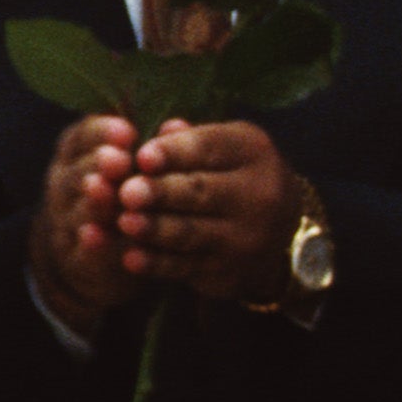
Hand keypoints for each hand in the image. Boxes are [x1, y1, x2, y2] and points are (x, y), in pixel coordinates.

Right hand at [29, 116, 139, 335]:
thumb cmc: (127, 196)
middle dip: (98, 165)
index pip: (83, 136)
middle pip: (77, 171)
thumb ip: (155, 149)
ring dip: (92, 201)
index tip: (128, 131)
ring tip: (106, 193)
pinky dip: (87, 242)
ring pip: (75, 208)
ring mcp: (65, 221)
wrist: (96, 256)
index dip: (103, 132)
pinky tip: (95, 236)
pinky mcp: (73, 257)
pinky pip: (77, 247)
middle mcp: (65, 184)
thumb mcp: (134, 169)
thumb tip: (178, 126)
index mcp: (78, 154)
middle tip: (118, 161)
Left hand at [111, 118, 300, 303]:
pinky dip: (156, 264)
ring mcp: (245, 237)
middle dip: (160, 192)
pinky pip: (186, 267)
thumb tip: (163, 130)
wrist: (277, 228)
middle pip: (201, 191)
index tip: (142, 157)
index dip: (174, 153)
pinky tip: (131, 259)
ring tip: (124, 222)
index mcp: (251, 151)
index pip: (210, 147)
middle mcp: (257, 194)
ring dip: (154, 229)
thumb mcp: (219, 147)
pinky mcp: (228, 271)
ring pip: (191, 232)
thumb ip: (186, 139)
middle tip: (126, 192)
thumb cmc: (228, 173)